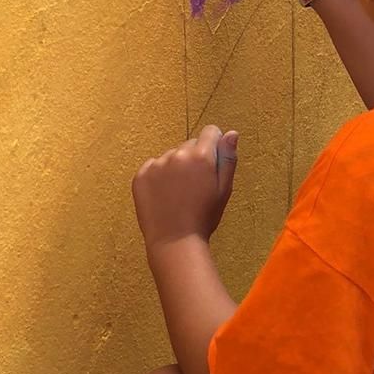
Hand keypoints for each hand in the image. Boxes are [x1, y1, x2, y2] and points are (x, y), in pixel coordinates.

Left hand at [132, 125, 237, 252]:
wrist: (175, 242)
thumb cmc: (204, 217)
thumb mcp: (225, 189)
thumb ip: (228, 158)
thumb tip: (231, 132)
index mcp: (201, 155)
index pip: (210, 132)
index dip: (214, 146)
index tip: (211, 165)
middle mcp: (179, 154)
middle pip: (190, 144)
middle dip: (194, 158)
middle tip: (194, 185)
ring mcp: (157, 165)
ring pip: (171, 156)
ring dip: (176, 167)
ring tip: (177, 193)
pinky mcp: (141, 176)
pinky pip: (153, 166)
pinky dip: (158, 176)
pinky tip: (163, 195)